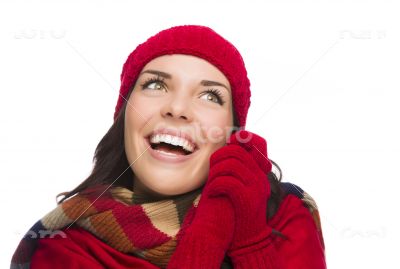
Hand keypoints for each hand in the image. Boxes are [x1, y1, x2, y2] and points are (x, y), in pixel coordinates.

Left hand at [208, 130, 272, 258]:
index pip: (255, 144)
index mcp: (259, 173)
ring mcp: (256, 188)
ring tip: (212, 183)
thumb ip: (235, 171)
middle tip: (212, 170)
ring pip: (232, 165)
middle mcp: (260, 178)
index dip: (238, 140)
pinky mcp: (248, 199)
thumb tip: (222, 152)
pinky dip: (215, 185)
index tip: (225, 145)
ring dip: (215, 172)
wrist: (246, 241)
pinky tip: (212, 193)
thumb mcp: (240, 188)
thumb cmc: (236, 212)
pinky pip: (227, 182)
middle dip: (219, 157)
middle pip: (237, 152)